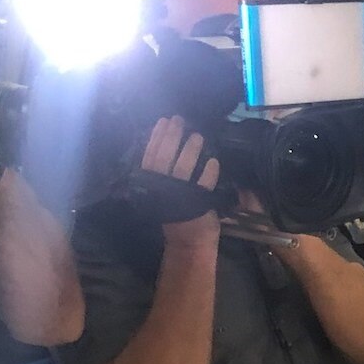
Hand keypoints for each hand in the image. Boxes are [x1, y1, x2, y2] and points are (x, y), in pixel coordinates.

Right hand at [140, 114, 220, 239]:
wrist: (189, 242)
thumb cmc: (178, 213)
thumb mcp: (164, 191)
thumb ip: (164, 171)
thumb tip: (170, 140)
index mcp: (150, 185)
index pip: (150, 157)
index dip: (156, 137)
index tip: (164, 121)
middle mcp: (161, 190)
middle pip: (164, 158)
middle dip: (172, 136)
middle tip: (180, 121)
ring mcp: (178, 197)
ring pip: (183, 169)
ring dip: (190, 150)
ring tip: (197, 136)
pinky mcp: (197, 205)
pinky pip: (203, 185)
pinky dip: (209, 172)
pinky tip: (213, 161)